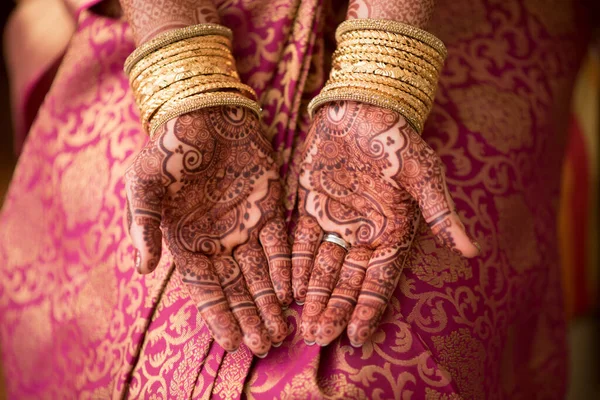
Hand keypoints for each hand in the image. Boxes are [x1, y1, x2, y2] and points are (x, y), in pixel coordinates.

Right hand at [125, 107, 291, 355]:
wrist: (203, 110)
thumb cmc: (167, 146)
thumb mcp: (143, 183)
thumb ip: (144, 225)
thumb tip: (143, 267)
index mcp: (186, 241)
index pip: (205, 288)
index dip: (218, 316)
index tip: (232, 344)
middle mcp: (218, 240)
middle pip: (237, 288)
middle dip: (250, 317)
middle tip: (265, 346)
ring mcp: (246, 226)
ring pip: (261, 272)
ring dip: (270, 301)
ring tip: (282, 331)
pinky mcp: (270, 208)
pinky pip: (279, 243)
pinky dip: (284, 266)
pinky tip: (291, 290)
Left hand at [292, 101, 478, 346]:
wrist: (363, 106)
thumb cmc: (398, 139)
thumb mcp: (423, 175)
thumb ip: (440, 213)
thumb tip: (472, 251)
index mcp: (394, 231)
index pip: (381, 278)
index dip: (369, 307)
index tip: (357, 336)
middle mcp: (364, 233)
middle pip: (347, 280)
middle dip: (334, 309)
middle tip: (318, 338)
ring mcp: (335, 222)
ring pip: (323, 267)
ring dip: (314, 295)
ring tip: (303, 324)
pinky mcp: (310, 206)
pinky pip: (301, 242)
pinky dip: (295, 265)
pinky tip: (288, 288)